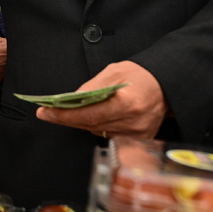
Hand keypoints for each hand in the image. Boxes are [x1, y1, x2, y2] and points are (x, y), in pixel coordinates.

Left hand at [36, 61, 166, 138]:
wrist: (167, 85)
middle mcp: (133, 122)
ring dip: (80, 123)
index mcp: (127, 103)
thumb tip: (70, 99)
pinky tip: (89, 118)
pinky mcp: (138, 140)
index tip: (45, 113)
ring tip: (65, 114)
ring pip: (97, 132)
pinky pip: (108, 135)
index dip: (63, 115)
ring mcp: (137, 134)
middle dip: (66, 119)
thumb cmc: (142, 75)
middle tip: (48, 113)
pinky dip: (96, 127)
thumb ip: (92, 87)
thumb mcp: (115, 71)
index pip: (87, 114)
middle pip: (90, 125)